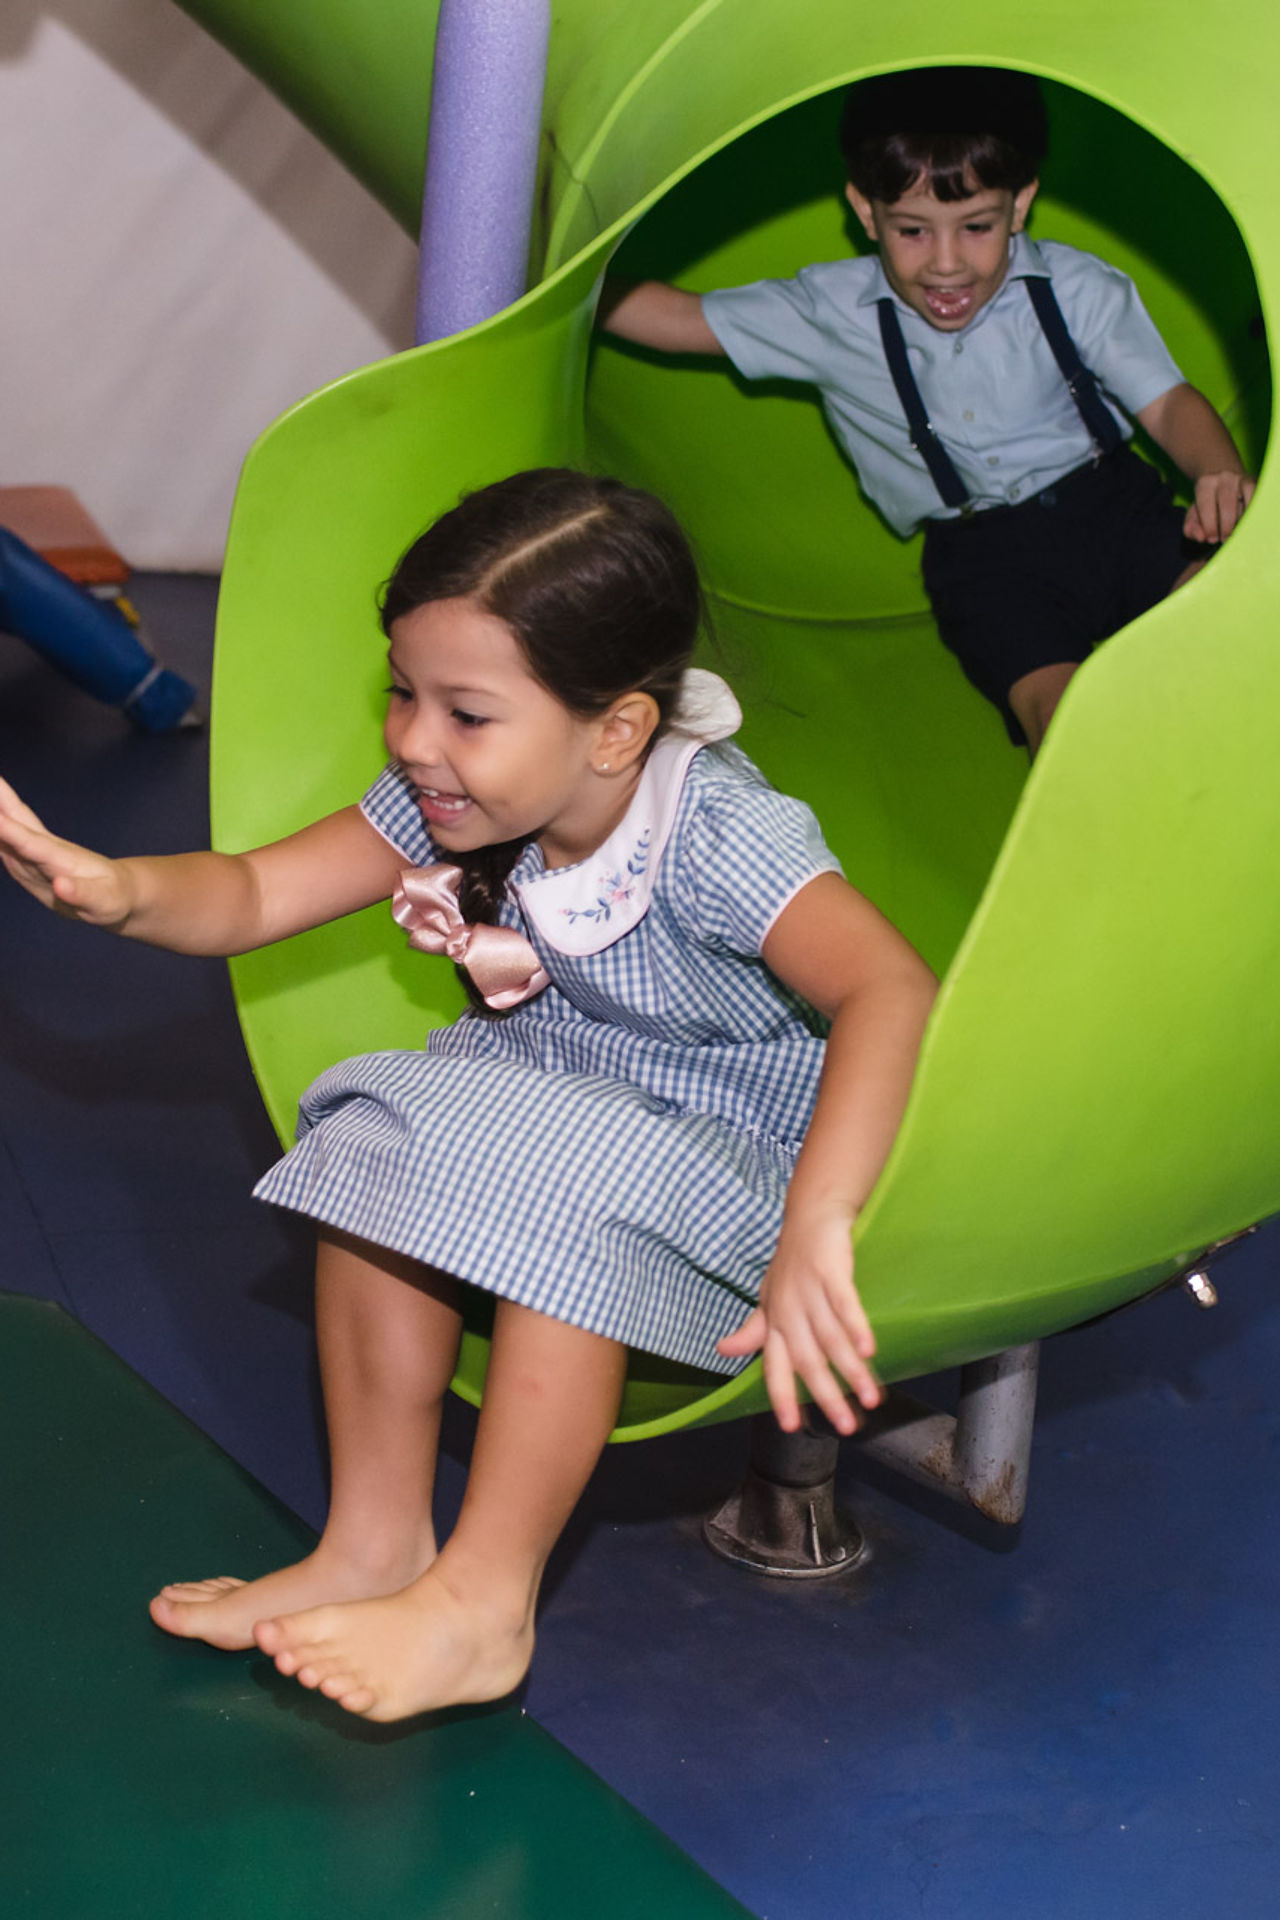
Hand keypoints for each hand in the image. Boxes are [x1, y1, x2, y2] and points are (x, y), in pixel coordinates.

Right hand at [0, 776, 133, 925]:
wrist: (118, 892)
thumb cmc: (113, 897)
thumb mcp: (103, 901)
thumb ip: (82, 893)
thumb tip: (59, 887)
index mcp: (60, 858)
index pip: (30, 842)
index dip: (8, 830)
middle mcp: (45, 849)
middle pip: (18, 817)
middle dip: (0, 797)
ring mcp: (36, 853)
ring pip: (8, 826)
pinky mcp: (30, 862)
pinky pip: (5, 844)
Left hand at [717, 1206, 880, 1434]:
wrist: (810, 1216)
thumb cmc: (790, 1263)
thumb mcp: (768, 1297)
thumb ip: (753, 1329)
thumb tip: (723, 1351)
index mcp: (773, 1321)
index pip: (774, 1366)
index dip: (781, 1396)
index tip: (791, 1427)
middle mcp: (789, 1310)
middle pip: (807, 1360)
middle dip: (827, 1396)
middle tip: (847, 1427)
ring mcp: (809, 1291)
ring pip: (830, 1338)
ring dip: (851, 1371)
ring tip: (870, 1399)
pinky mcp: (831, 1272)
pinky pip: (844, 1304)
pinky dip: (856, 1327)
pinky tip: (869, 1349)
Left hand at [1184, 472, 1254, 543]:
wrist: (1221, 479)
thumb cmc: (1207, 503)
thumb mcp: (1193, 515)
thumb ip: (1191, 529)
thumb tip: (1201, 538)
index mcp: (1205, 483)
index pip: (1207, 507)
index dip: (1210, 527)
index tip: (1212, 539)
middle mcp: (1224, 478)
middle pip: (1227, 506)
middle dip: (1226, 528)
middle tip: (1224, 539)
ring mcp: (1242, 479)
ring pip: (1246, 503)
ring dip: (1242, 522)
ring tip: (1236, 533)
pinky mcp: (1255, 483)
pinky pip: (1257, 500)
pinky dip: (1253, 514)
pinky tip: (1247, 525)